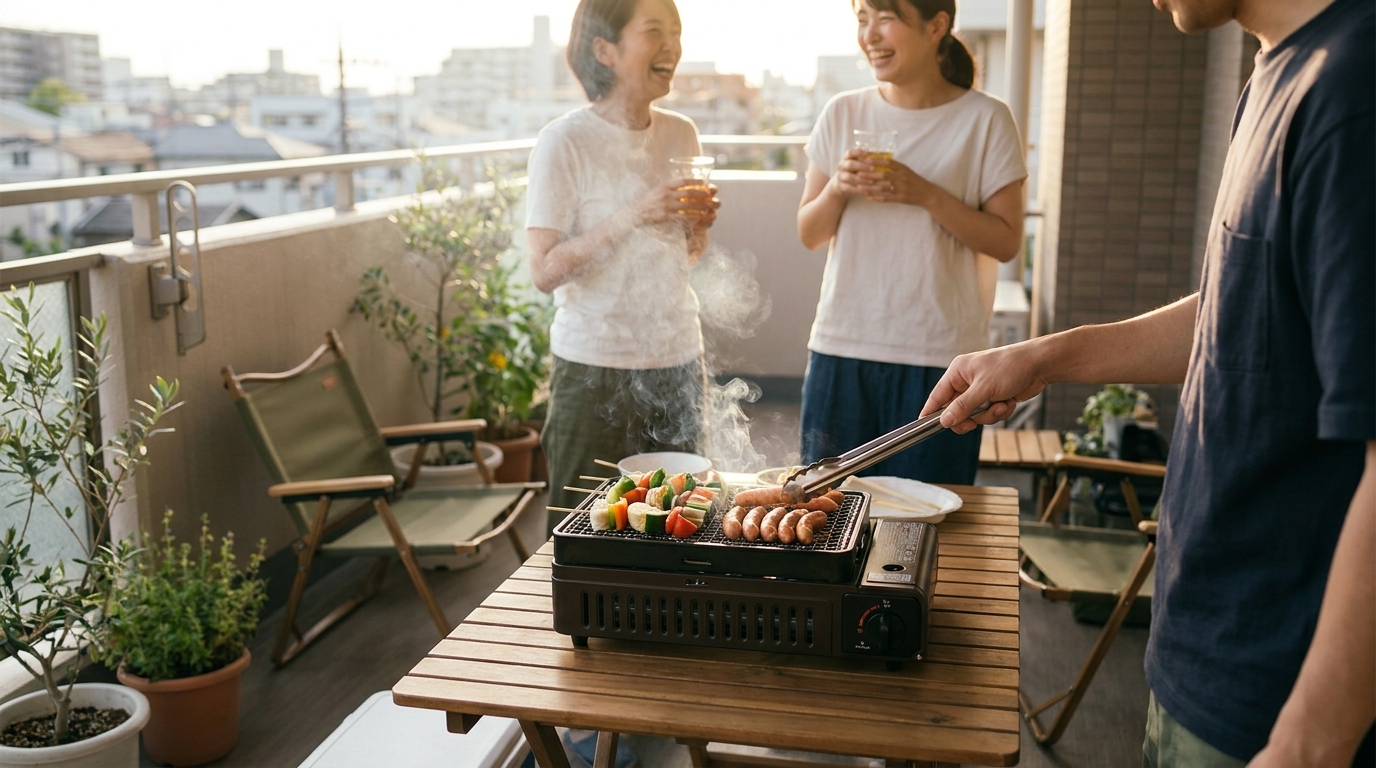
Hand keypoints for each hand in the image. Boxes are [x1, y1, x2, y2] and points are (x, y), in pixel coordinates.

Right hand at [632, 178, 717, 226]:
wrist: (634, 213)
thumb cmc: (646, 202)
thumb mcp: (656, 189)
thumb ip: (668, 187)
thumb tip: (683, 185)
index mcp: (664, 185)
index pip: (683, 181)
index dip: (696, 181)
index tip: (704, 183)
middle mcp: (666, 194)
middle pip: (689, 193)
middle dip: (702, 195)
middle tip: (710, 197)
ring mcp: (666, 206)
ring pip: (688, 205)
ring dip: (700, 207)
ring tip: (708, 208)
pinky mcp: (665, 217)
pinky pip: (682, 217)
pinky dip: (692, 217)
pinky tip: (699, 218)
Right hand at [828, 149, 887, 198]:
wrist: (841, 183)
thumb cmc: (855, 170)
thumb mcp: (860, 163)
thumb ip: (869, 160)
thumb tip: (886, 155)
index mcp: (846, 158)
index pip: (850, 153)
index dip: (858, 153)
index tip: (868, 154)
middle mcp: (841, 166)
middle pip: (850, 165)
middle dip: (862, 166)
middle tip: (873, 168)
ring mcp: (840, 176)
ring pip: (849, 177)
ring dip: (862, 179)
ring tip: (873, 181)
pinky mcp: (840, 186)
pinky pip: (849, 188)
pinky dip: (859, 190)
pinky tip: (868, 191)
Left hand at [863, 158, 939, 206]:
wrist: (927, 194)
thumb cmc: (914, 180)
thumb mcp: (906, 170)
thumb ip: (894, 167)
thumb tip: (878, 159)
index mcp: (903, 169)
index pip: (888, 162)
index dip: (876, 161)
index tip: (865, 159)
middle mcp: (902, 178)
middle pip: (883, 175)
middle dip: (869, 174)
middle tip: (858, 173)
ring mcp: (901, 188)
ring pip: (882, 187)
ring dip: (870, 187)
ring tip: (859, 186)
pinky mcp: (901, 198)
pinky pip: (886, 198)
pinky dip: (876, 197)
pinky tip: (868, 197)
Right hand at [921, 340, 1050, 432]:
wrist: (1040, 365)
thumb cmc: (1010, 368)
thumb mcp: (983, 389)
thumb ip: (962, 407)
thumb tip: (944, 421)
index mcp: (958, 372)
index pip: (938, 395)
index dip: (931, 411)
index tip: (923, 426)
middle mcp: (967, 381)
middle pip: (956, 410)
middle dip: (969, 417)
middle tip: (973, 424)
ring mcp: (981, 390)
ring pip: (975, 415)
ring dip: (989, 415)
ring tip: (1001, 404)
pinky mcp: (995, 397)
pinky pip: (990, 414)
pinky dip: (1000, 412)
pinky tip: (1009, 402)